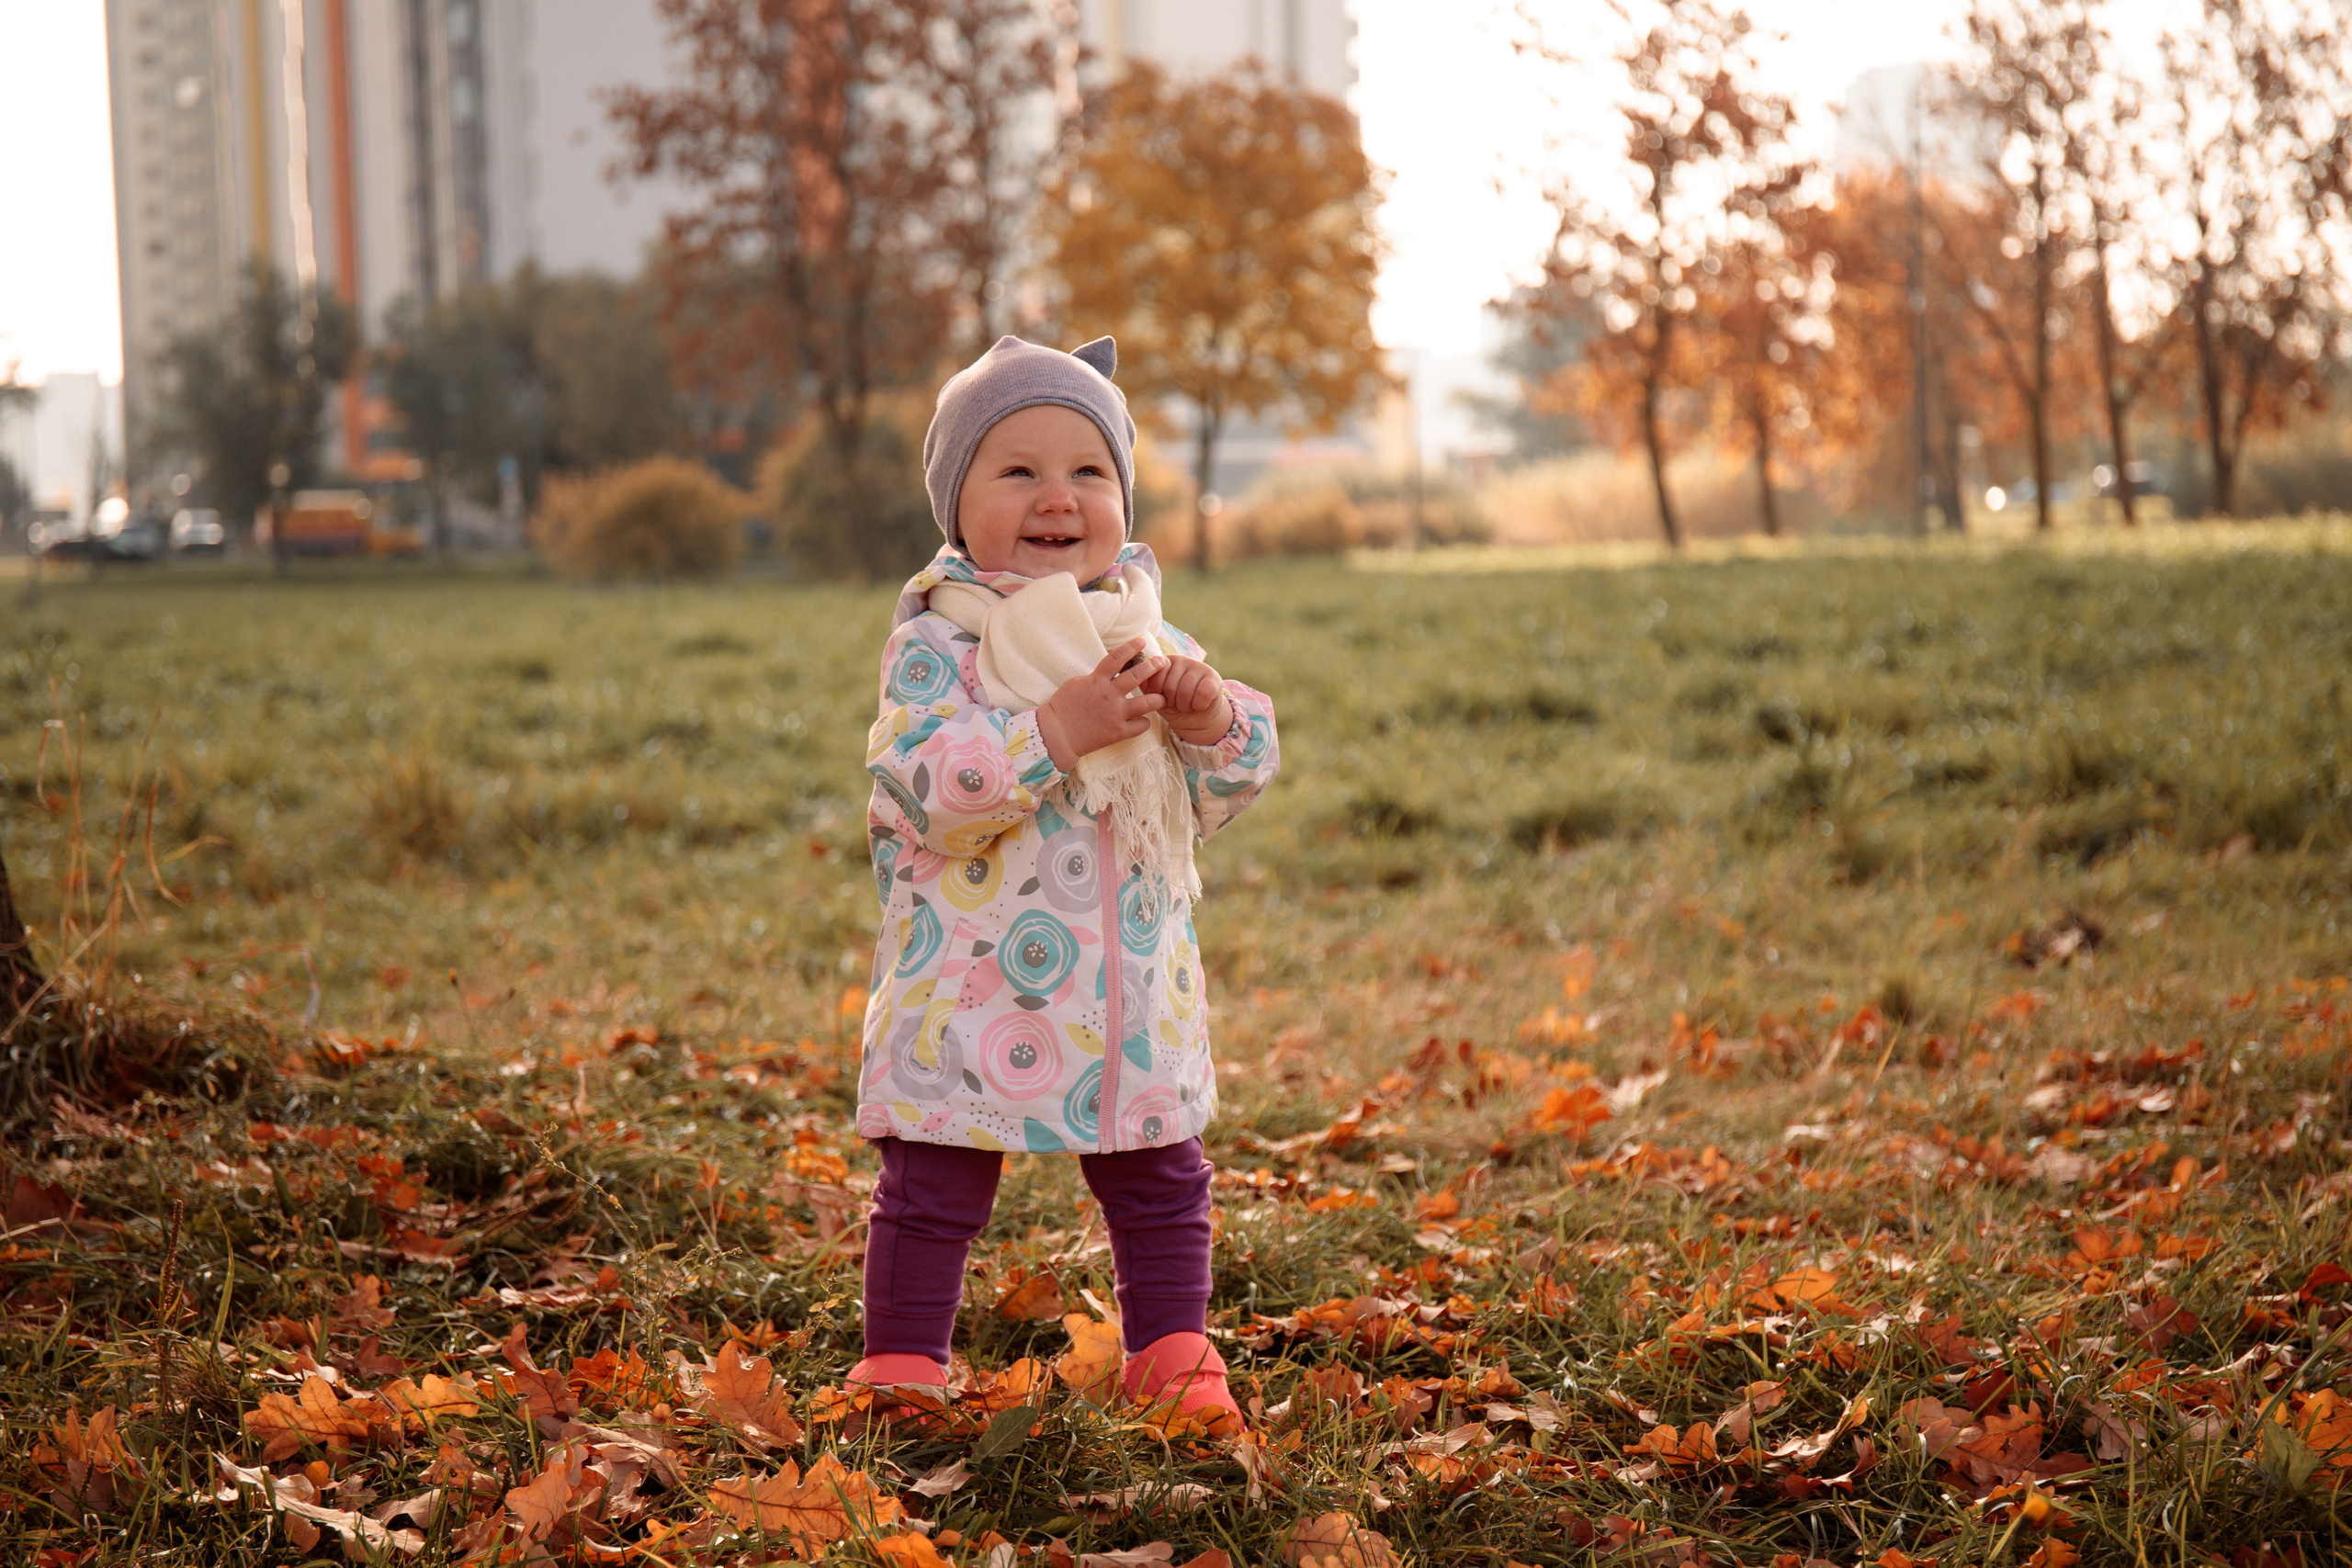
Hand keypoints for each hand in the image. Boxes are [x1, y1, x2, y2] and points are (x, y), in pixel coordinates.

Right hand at [1036, 637, 1167, 770]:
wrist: (1057, 735)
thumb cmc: (1062, 708)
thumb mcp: (1076, 684)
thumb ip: (1095, 678)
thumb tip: (1109, 674)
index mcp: (1097, 681)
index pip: (1117, 658)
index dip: (1131, 647)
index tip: (1142, 641)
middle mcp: (1109, 695)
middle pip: (1136, 676)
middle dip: (1152, 666)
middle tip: (1163, 662)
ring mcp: (1115, 714)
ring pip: (1146, 703)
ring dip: (1157, 699)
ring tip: (1162, 697)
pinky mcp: (1117, 732)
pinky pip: (1140, 726)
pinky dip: (1144, 723)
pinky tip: (1143, 721)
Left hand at [1142, 654, 1233, 745]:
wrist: (1197, 719)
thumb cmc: (1173, 706)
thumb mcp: (1156, 697)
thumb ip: (1147, 685)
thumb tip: (1138, 678)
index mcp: (1165, 662)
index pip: (1156, 674)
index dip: (1157, 693)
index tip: (1162, 699)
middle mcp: (1182, 660)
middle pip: (1170, 685)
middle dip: (1172, 702)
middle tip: (1176, 705)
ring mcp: (1200, 667)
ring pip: (1186, 690)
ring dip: (1185, 706)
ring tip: (1186, 706)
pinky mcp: (1214, 678)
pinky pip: (1202, 693)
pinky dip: (1199, 705)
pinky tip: (1199, 705)